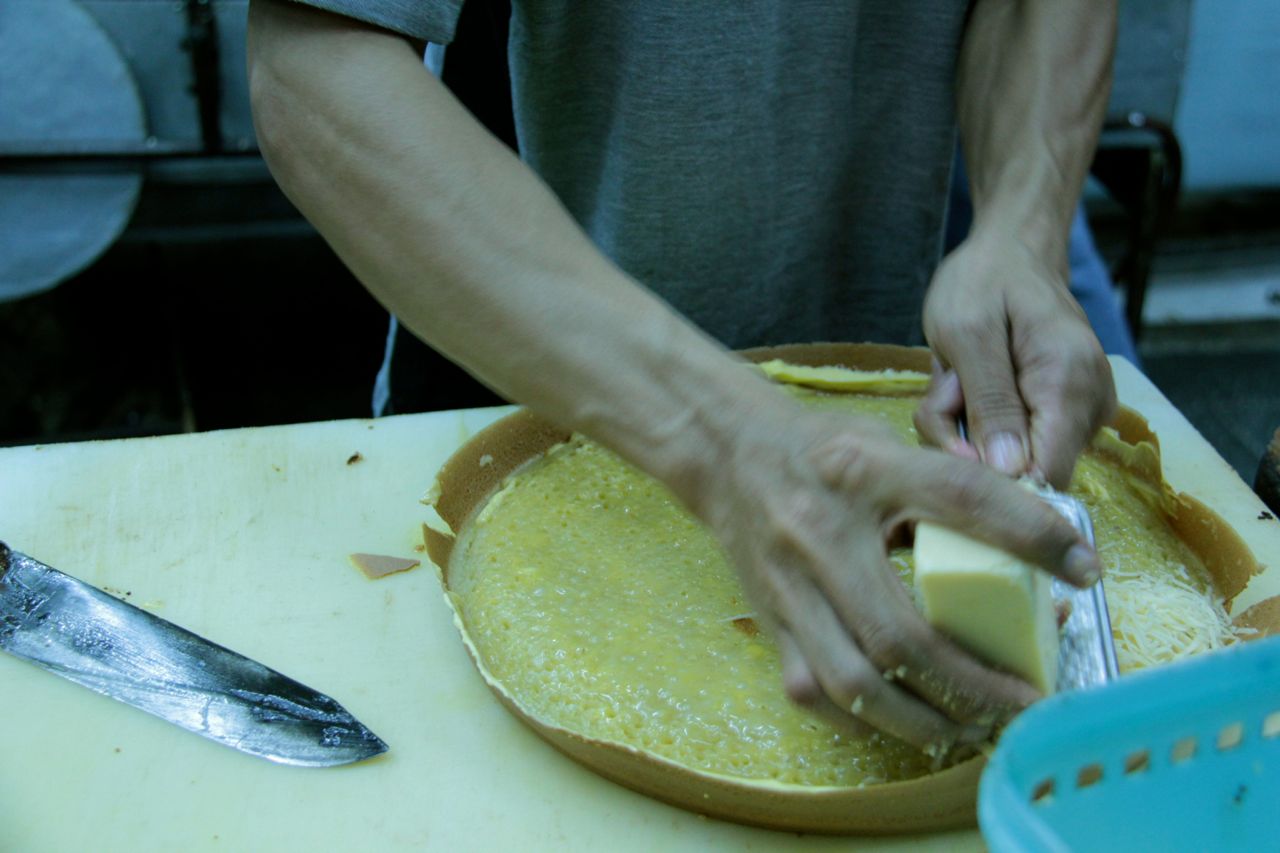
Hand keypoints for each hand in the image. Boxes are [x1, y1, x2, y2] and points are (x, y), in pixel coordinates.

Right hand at [696, 401, 1101, 752]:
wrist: (724, 452)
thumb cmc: (819, 449)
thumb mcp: (885, 445)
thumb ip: (945, 491)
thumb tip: (1027, 548)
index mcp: (863, 470)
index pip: (959, 498)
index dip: (1029, 534)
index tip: (1082, 568)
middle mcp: (821, 532)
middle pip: (902, 631)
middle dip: (974, 682)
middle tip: (1026, 700)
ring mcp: (789, 586)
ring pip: (856, 681)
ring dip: (924, 719)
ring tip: (973, 726)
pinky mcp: (771, 620)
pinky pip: (817, 693)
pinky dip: (868, 721)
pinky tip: (907, 721)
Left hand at [917, 232, 1115, 486]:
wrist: (1011, 254)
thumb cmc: (984, 282)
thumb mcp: (968, 333)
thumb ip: (989, 403)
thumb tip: (1010, 472)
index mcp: (1070, 384)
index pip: (1047, 474)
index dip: (993, 477)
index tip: (951, 438)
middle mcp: (1090, 407)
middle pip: (1024, 472)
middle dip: (968, 444)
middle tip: (946, 390)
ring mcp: (1080, 414)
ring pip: (1012, 461)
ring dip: (966, 430)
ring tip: (956, 380)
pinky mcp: (1063, 417)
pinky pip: (1013, 444)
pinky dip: (976, 423)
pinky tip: (968, 386)